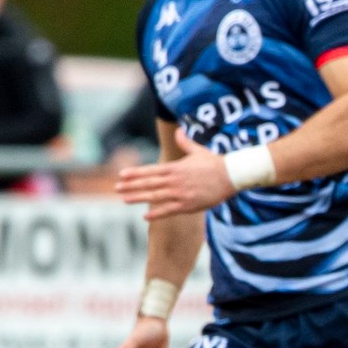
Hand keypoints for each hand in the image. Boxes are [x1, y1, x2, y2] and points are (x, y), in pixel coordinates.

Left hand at [115, 130, 234, 218]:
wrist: (231, 176)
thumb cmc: (215, 163)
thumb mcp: (198, 150)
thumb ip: (185, 143)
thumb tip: (178, 131)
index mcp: (175, 168)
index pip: (150, 170)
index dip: (135, 173)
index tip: (121, 175)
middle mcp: (175, 181)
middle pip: (148, 183)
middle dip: (131, 186)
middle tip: (116, 188)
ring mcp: (180, 194)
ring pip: (155, 196)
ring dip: (138, 198)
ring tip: (124, 199)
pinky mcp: (188, 205)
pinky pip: (169, 210)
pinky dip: (156, 213)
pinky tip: (145, 216)